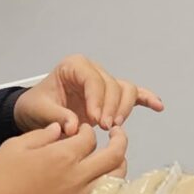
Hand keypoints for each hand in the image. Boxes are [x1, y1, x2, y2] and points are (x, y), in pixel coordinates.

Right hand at [0, 121, 129, 193]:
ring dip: (119, 166)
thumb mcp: (14, 146)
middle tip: (117, 135)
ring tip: (115, 160)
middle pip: (114, 156)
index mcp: (62, 156)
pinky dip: (111, 193)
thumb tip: (60, 128)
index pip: (89, 137)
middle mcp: (76, 178)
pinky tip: (107, 186)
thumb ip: (42, 134)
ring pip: (116, 181)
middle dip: (120, 141)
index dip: (87, 130)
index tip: (83, 130)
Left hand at [15, 55, 162, 136]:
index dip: (97, 99)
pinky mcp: (112, 95)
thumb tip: (73, 126)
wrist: (36, 112)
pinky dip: (146, 99)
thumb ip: (56, 117)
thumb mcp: (39, 110)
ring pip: (125, 90)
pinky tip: (158, 106)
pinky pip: (133, 94)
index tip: (93, 120)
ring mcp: (104, 82)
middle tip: (104, 127)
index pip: (93, 79)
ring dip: (124, 108)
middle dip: (111, 107)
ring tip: (115, 127)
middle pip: (113, 85)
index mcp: (73, 66)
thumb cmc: (36, 106)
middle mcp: (92, 70)